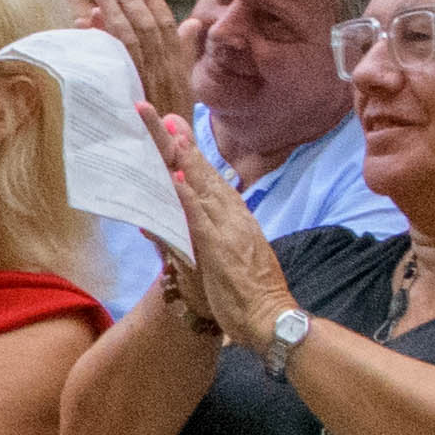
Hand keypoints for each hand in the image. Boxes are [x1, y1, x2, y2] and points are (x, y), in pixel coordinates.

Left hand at [78, 0, 197, 127]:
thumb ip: (184, 51)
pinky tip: (87, 23)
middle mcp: (163, 72)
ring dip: (115, 14)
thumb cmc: (173, 117)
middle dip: (131, 1)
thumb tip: (191, 22)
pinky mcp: (126, 94)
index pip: (167, 25)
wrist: (168, 156)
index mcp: (178, 66)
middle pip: (147, 28)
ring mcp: (144, 82)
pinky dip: (99, 39)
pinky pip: (112, 61)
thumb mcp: (183, 83)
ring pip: (129, 40)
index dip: (154, 0)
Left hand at [153, 116, 297, 348]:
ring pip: (202, 186)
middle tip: (163, 115)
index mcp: (235, 220)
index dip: (193, 156)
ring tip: (166, 128)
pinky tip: (174, 176)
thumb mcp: (224, 260)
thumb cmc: (248, 294)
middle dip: (183, 144)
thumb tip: (181, 223)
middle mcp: (233, 218)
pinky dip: (187, 195)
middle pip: (204, 174)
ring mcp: (227, 230)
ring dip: (183, 157)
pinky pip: (199, 217)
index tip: (177, 129)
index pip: (211, 181)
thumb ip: (204, 239)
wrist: (271, 319)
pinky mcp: (220, 247)